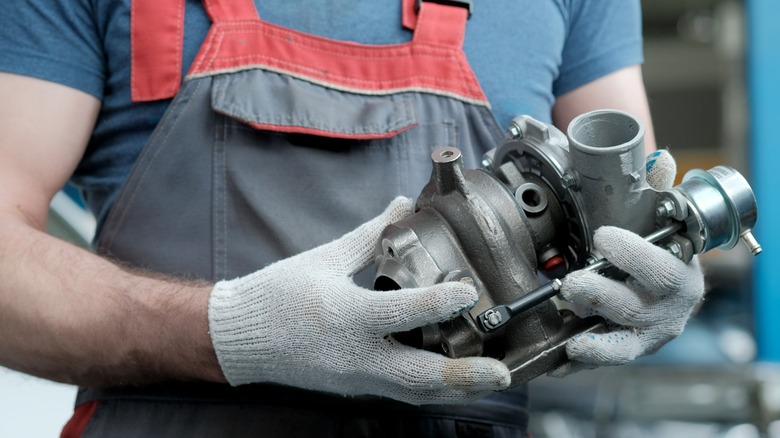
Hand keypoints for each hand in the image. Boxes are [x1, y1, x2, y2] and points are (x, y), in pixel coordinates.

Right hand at [208, 197, 509, 404]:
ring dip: (455, 387)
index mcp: (343, 314)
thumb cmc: (277, 294)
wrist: (240, 338)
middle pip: (417, 375)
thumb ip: (370, 235)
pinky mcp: (355, 385)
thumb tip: (402, 205)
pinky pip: (401, 391)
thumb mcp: (325, 258)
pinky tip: (455, 379)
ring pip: (414, 391)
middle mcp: (352, 353)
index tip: (468, 292)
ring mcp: (354, 376)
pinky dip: (431, 388)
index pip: (400, 311)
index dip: (438, 302)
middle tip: (501, 372)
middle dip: (463, 376)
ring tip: (491, 377)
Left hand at [552, 149, 704, 371]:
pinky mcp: (625, 350)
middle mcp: (666, 312)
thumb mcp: (662, 222)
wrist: (667, 288)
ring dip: (591, 341)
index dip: (631, 254)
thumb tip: (659, 160)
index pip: (658, 269)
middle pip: (631, 308)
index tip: (603, 236)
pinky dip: (578, 364)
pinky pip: (600, 361)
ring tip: (569, 337)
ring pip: (619, 345)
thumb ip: (657, 192)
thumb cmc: (657, 251)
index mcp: (678, 276)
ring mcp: (645, 336)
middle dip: (598, 294)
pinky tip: (557, 364)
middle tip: (570, 283)